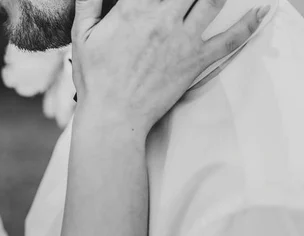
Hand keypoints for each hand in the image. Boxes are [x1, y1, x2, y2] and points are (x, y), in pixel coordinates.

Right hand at [71, 0, 269, 135]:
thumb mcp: (81, 37)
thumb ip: (88, 5)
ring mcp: (184, 39)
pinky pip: (231, 39)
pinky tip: (261, 11)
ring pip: (212, 0)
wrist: (113, 116)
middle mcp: (163, 18)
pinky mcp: (197, 61)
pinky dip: (250, 23)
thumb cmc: (95, 79)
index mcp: (134, 9)